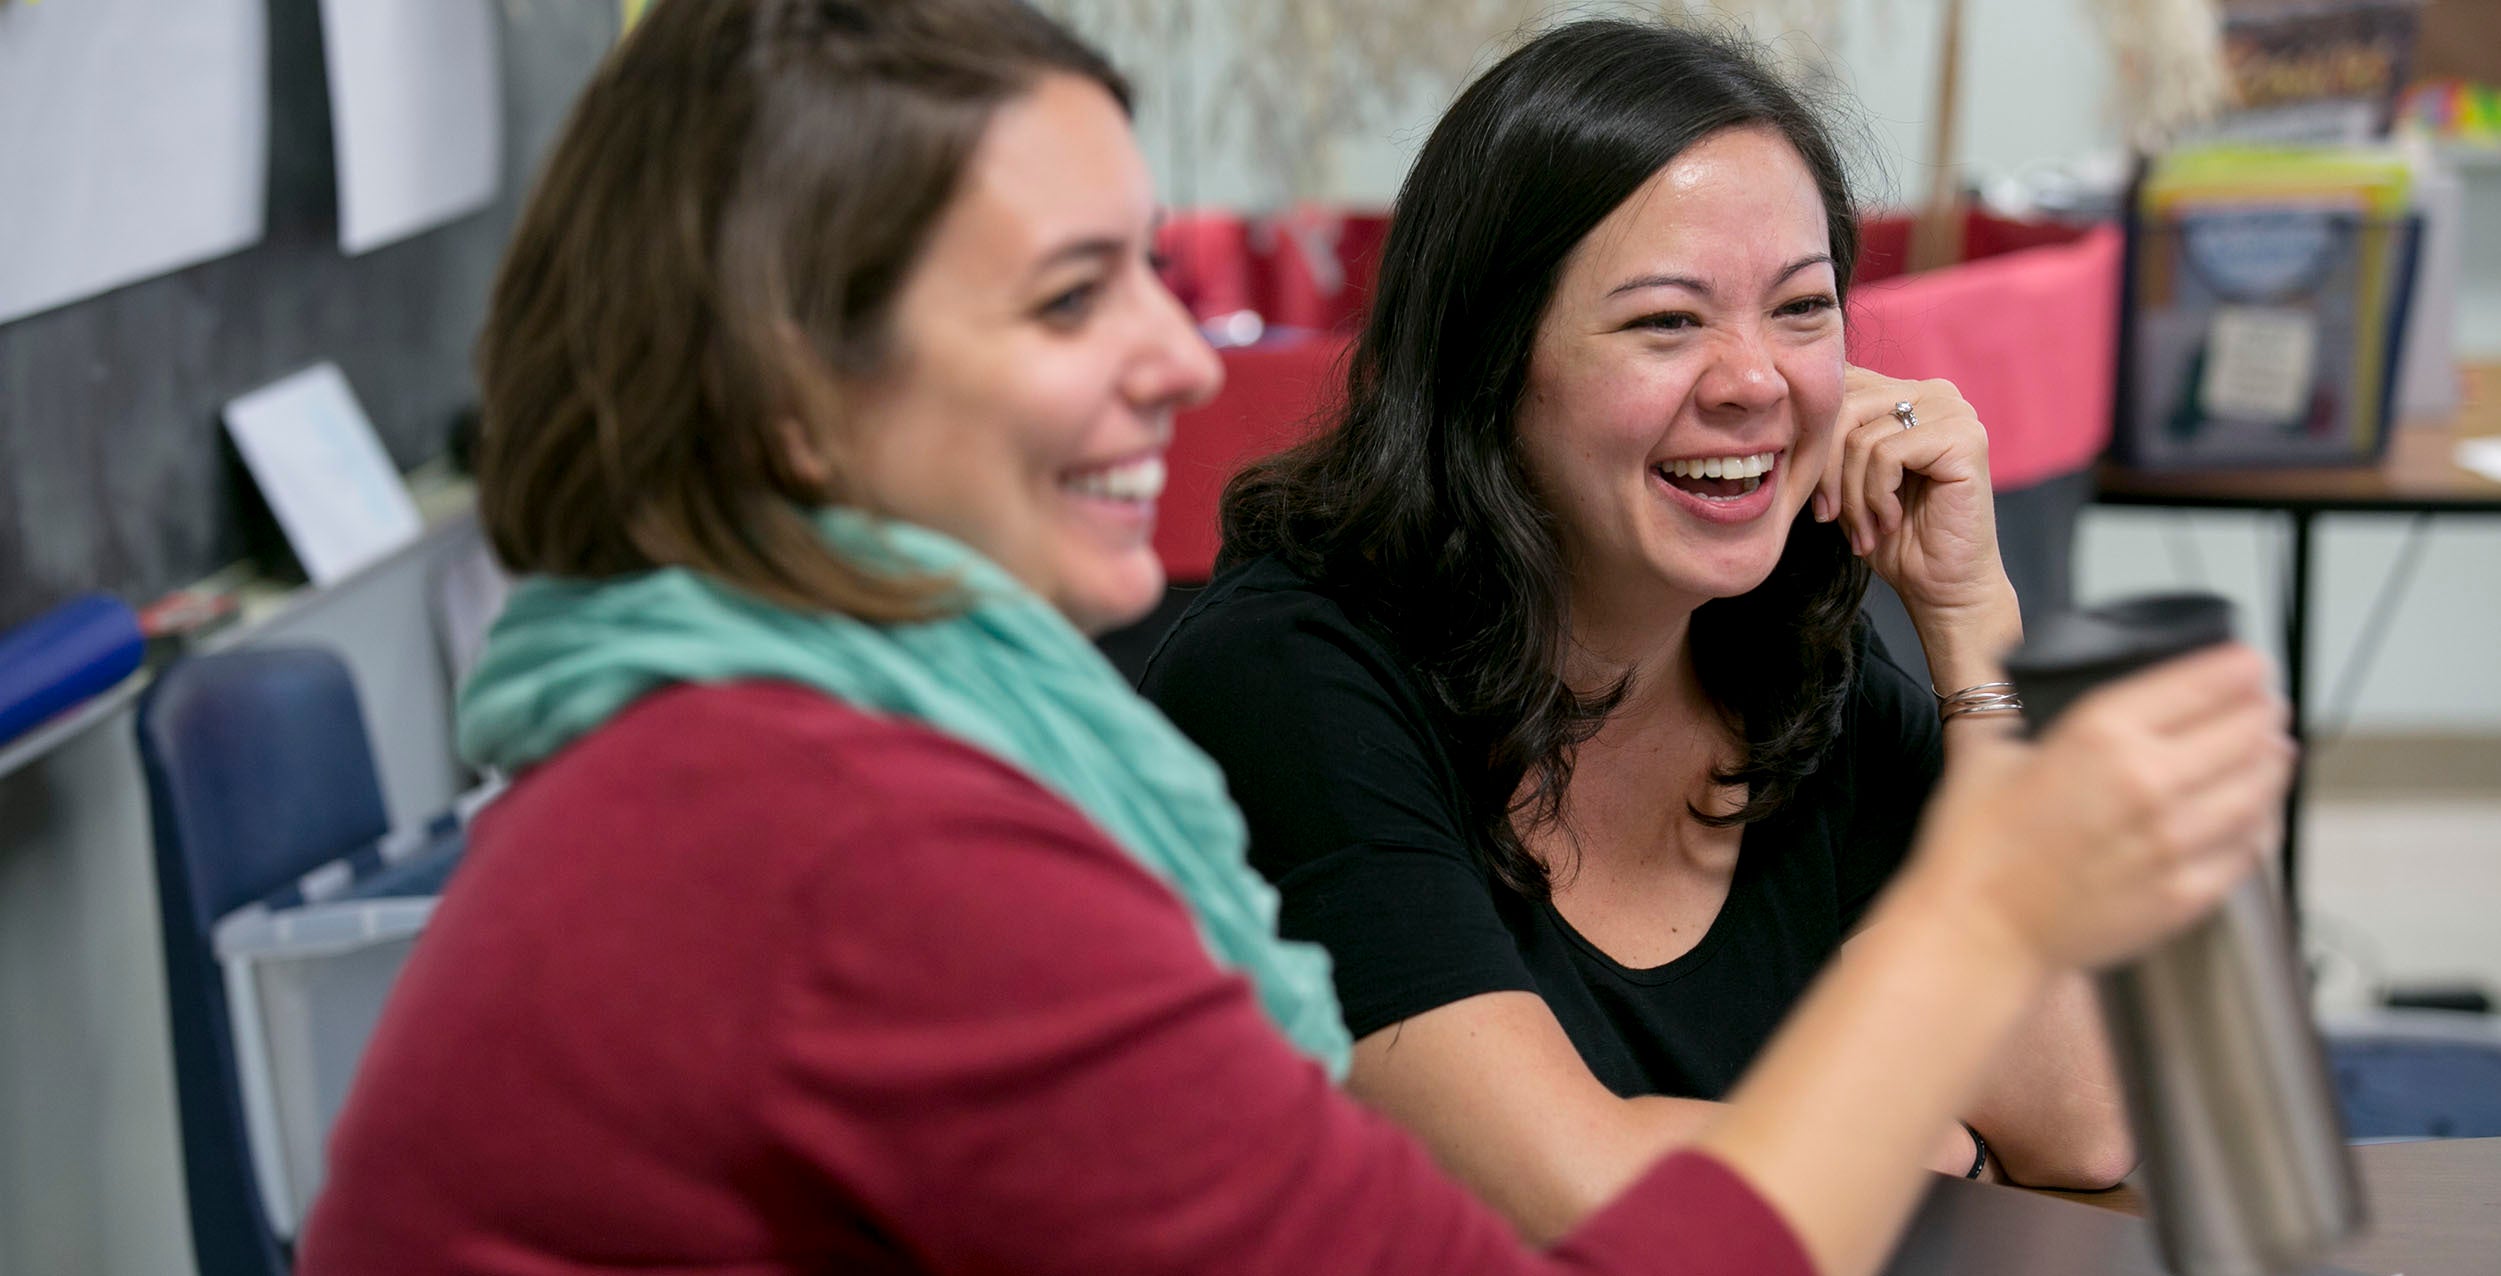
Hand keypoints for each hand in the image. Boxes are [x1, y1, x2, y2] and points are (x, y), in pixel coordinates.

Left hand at [1815, 368, 2006, 617]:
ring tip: (1866, 528)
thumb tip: (1787, 411)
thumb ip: (1829, 437)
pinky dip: (1877, 496)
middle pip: (1845, 408)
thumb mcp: (1846, 478)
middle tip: (1832, 517)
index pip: (1838, 387)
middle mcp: (1934, 392)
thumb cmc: (1892, 535)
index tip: (1817, 498)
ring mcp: (1954, 411)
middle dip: (1828, 472)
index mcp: (1906, 392)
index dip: (1814, 443)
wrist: (1940, 584)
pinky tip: (1892, 520)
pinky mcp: (1965, 437)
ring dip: (1853, 495)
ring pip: (1862, 437)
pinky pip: (1887, 454)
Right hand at [1898, 644, 2293, 973]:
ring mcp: (2175, 842)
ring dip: (2274, 760)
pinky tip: (2257, 810)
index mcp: (2100, 734)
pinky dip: (2263, 821)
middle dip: (2262, 709)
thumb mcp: (1987, 748)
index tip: (2249, 663)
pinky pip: (2251, 847)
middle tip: (2263, 703)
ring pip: (2261, 786)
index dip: (2240, 667)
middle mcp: (2149, 782)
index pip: (2204, 682)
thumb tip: (2044, 683)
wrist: (1976, 932)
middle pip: (2247, 729)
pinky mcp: (2186, 893)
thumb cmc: (1974, 846)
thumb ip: (2025, 706)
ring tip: (2273, 748)